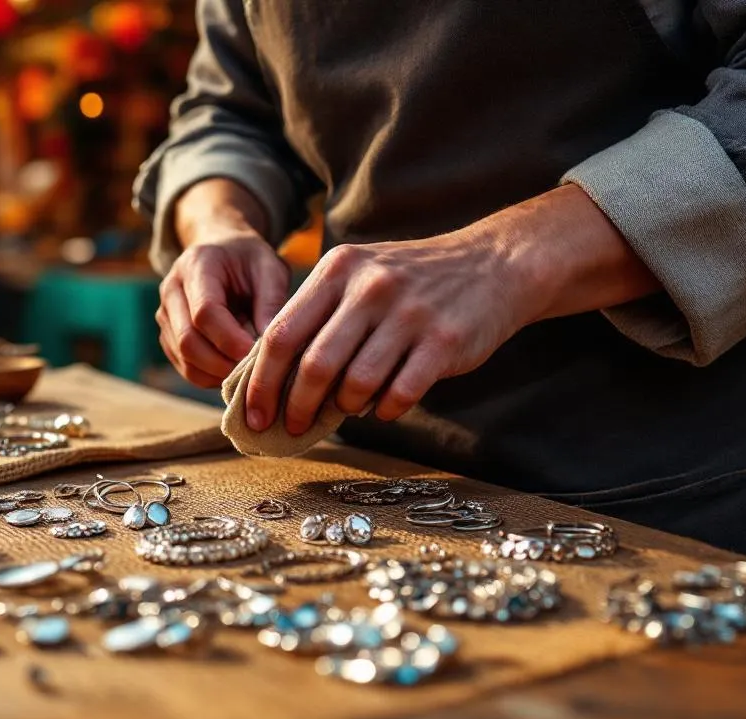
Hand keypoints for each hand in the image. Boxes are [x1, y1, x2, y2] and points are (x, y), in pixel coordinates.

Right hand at [157, 225, 289, 386]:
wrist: (222, 250)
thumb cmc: (250, 260)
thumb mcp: (270, 268)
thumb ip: (271, 302)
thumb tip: (268, 347)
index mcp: (196, 266)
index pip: (204, 312)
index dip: (230, 340)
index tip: (257, 355)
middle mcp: (172, 290)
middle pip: (188, 341)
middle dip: (224, 363)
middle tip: (256, 371)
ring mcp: (165, 315)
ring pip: (185, 359)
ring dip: (218, 374)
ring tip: (248, 371)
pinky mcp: (168, 335)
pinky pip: (186, 367)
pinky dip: (211, 377)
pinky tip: (235, 370)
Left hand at [244, 184, 659, 433]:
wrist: (494, 264)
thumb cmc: (411, 280)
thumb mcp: (360, 276)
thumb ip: (317, 316)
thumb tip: (269, 378)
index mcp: (339, 270)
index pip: (282, 333)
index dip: (261, 381)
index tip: (251, 413)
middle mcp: (371, 287)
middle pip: (314, 364)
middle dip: (295, 406)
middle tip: (291, 428)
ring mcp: (409, 314)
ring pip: (356, 383)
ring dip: (343, 408)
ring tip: (345, 410)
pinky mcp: (444, 341)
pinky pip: (400, 393)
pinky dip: (383, 409)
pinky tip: (382, 407)